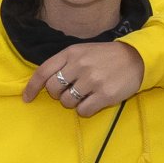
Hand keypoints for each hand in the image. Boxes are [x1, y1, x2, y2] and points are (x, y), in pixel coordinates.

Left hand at [22, 43, 144, 116]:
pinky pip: (83, 111)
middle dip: (58, 95)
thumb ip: (64, 63)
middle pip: (53, 90)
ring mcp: (92, 80)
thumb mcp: (82, 51)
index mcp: (71, 53)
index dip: (33, 87)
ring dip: (73, 103)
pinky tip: (94, 101)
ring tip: (85, 95)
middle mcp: (80, 65)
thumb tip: (44, 82)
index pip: (43, 71)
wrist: (136, 58)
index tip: (27, 98)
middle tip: (70, 91)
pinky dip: (85, 110)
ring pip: (67, 102)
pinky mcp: (104, 95)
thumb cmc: (105, 56)